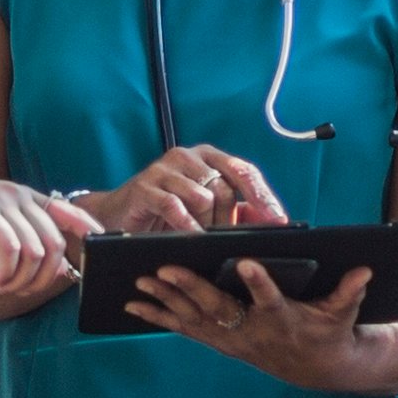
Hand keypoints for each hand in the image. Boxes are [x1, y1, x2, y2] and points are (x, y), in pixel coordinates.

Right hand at [0, 174, 94, 301]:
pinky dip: (7, 274)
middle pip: (56, 243)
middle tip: (20, 289)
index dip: (88, 232)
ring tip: (1, 286)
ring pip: (37, 251)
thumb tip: (55, 268)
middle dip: (43, 277)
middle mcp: (18, 195)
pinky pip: (12, 250)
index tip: (93, 256)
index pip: (68, 213)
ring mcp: (2, 201)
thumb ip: (22, 244)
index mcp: (24, 197)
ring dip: (21, 280)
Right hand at [93, 144, 285, 234]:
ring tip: (200, 238)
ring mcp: (165, 168)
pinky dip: (185, 225)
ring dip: (205, 224)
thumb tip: (273, 221)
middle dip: (228, 219)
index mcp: (208, 157)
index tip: (279, 220)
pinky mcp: (145, 186)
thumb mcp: (206, 211)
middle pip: (224, 187)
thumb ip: (237, 212)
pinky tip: (189, 237)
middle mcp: (189, 157)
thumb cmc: (167, 212)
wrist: (118, 215)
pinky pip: (173, 205)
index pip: (244, 171)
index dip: (262, 196)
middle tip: (226, 240)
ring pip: (202, 196)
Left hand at [124, 255, 397, 389]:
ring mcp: (231, 339)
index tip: (247, 263)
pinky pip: (184, 328)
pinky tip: (134, 307)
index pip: (270, 299)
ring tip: (138, 283)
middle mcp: (251, 331)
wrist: (315, 368)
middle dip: (190, 288)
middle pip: (218, 308)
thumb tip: (366, 269)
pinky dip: (158, 317)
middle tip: (165, 268)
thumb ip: (350, 290)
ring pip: (193, 319)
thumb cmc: (328, 330)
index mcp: (282, 318)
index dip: (259, 283)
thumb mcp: (343, 312)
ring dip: (164, 302)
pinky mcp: (218, 341)